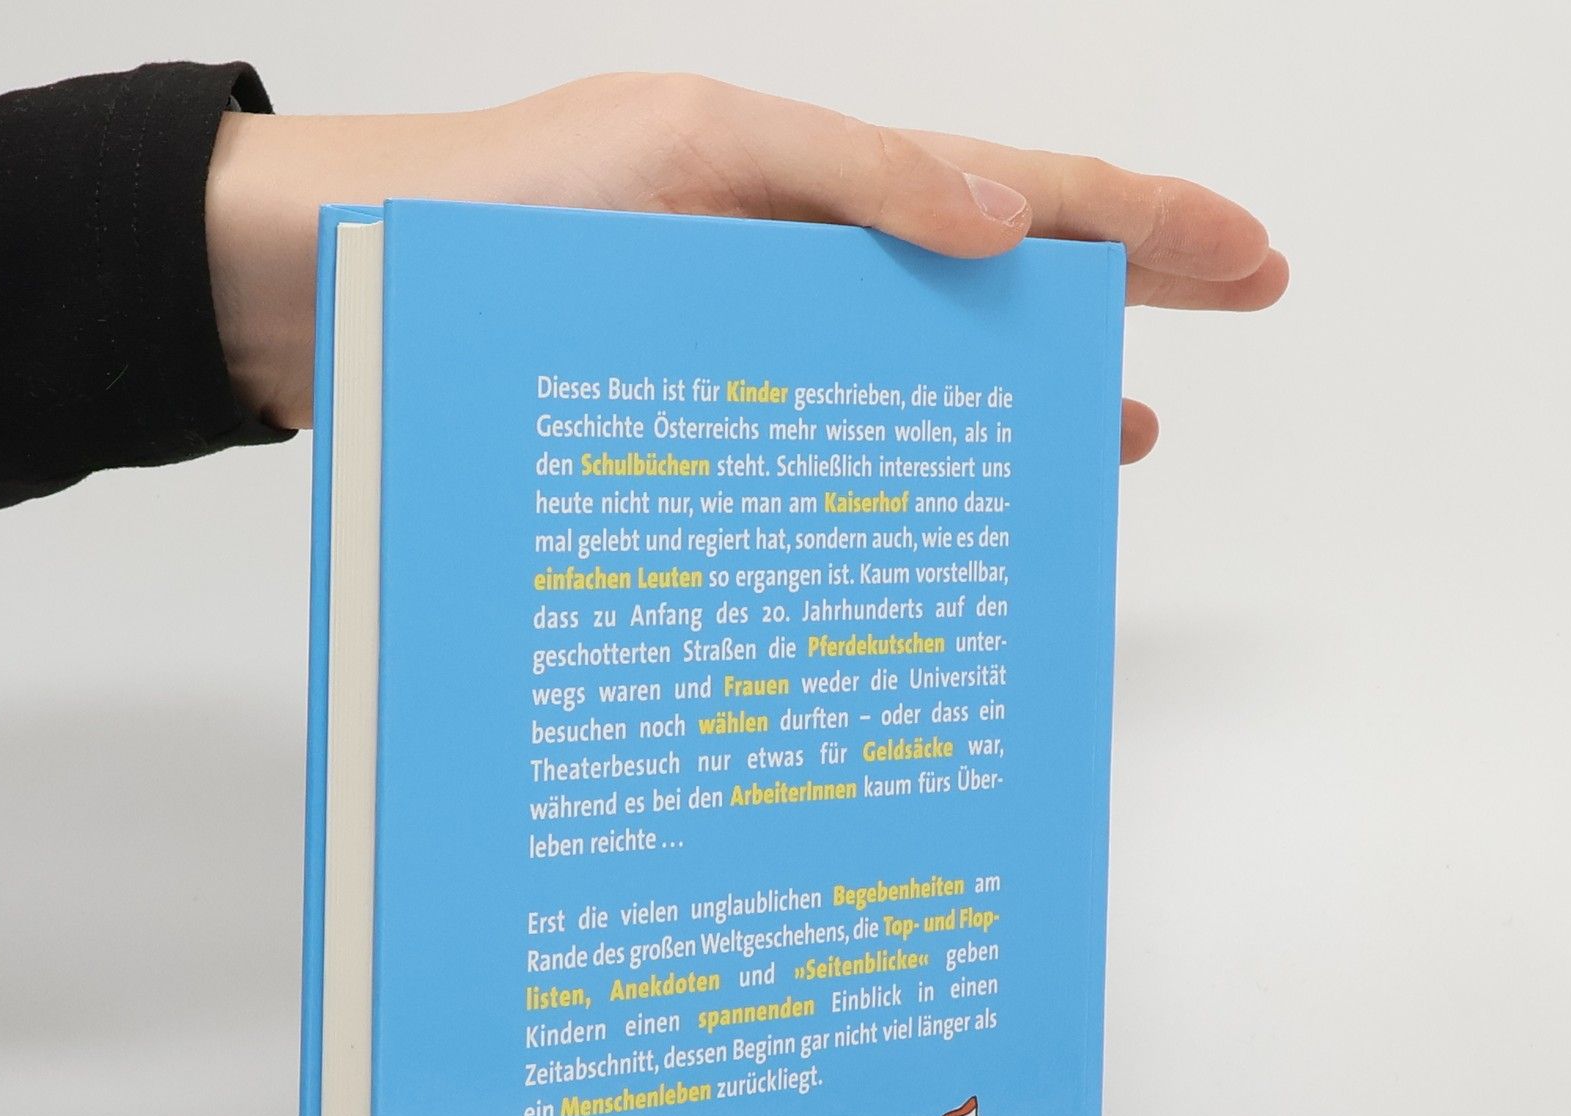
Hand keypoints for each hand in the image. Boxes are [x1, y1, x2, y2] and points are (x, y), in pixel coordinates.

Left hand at [204, 72, 1285, 445]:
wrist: (324, 290)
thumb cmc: (486, 208)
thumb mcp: (685, 153)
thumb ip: (847, 178)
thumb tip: (1008, 225)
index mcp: (803, 173)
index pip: (1011, 188)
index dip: (1137, 222)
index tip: (1246, 256)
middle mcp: (787, 259)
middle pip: (989, 271)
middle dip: (1118, 287)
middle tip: (1238, 309)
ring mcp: (743, 346)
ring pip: (912, 367)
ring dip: (1016, 396)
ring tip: (1116, 438)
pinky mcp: (682, 421)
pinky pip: (816, 437)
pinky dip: (885, 466)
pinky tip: (926, 507)